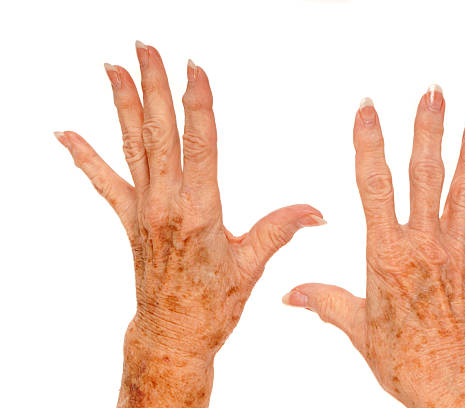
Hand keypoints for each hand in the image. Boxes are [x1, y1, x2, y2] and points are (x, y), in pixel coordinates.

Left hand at [55, 42, 324, 407]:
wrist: (173, 334)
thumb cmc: (214, 305)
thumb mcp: (252, 266)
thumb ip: (281, 230)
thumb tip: (318, 212)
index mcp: (200, 212)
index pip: (199, 146)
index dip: (197, 105)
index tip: (193, 68)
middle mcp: (166, 205)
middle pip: (159, 135)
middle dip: (152, 87)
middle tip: (145, 47)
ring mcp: (143, 211)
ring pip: (132, 147)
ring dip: (122, 105)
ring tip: (112, 67)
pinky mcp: (130, 220)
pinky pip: (105, 182)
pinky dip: (84, 157)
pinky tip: (65, 134)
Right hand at [283, 87, 464, 406]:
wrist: (451, 387)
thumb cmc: (402, 360)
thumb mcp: (356, 329)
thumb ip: (324, 302)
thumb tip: (288, 295)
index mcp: (386, 254)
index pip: (373, 186)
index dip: (369, 144)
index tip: (367, 109)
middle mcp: (423, 245)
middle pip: (425, 176)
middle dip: (427, 131)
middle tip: (432, 92)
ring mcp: (457, 254)